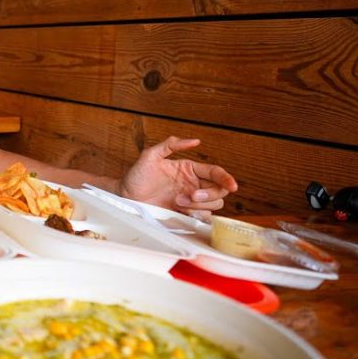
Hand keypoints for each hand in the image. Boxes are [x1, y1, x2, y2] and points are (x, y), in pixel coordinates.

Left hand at [119, 136, 237, 218]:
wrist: (125, 197)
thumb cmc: (136, 176)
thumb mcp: (150, 156)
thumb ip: (170, 145)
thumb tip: (196, 141)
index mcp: (190, 170)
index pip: (216, 173)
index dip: (227, 179)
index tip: (232, 186)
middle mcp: (194, 184)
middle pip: (219, 191)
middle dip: (209, 195)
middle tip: (190, 195)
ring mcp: (191, 200)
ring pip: (213, 205)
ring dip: (199, 205)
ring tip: (177, 202)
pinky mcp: (185, 214)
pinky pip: (203, 218)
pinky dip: (198, 216)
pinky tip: (183, 212)